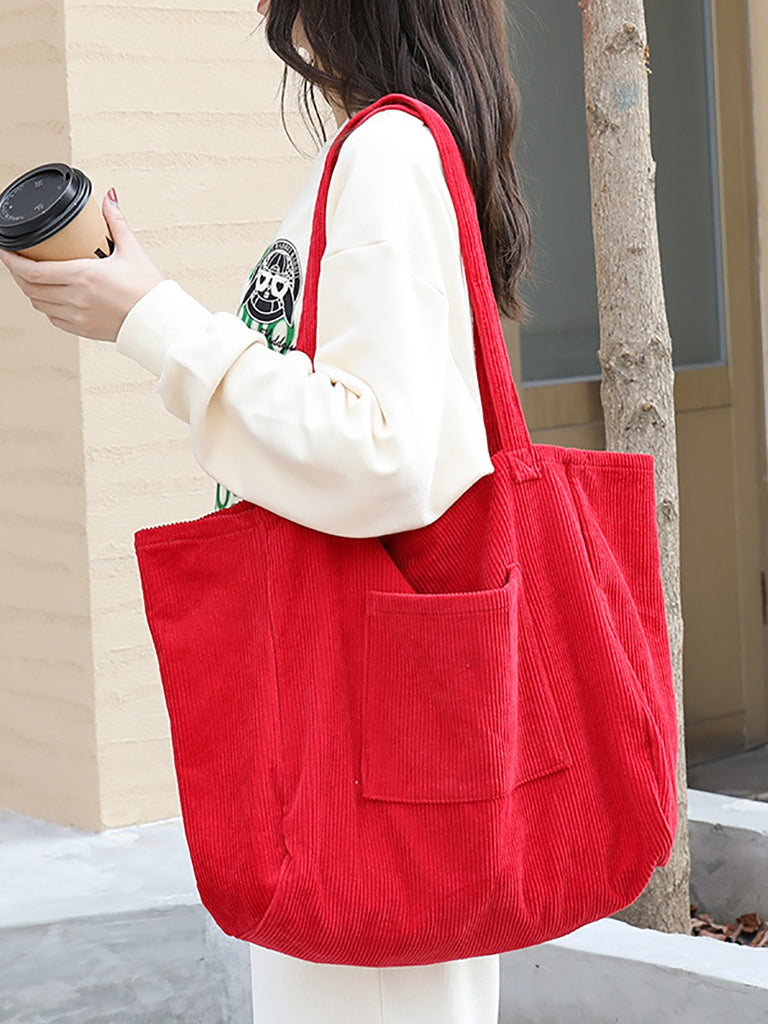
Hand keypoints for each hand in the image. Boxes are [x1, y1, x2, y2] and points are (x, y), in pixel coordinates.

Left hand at [0, 190, 165, 342]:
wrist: (159, 321)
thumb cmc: (148, 289)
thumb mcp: (131, 250)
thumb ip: (116, 221)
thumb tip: (109, 197)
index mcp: (83, 276)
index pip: (32, 270)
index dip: (12, 261)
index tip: (5, 250)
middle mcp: (75, 298)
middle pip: (30, 288)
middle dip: (17, 274)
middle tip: (15, 261)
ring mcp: (77, 316)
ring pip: (39, 304)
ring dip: (30, 291)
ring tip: (30, 279)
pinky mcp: (83, 330)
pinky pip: (54, 319)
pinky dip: (47, 308)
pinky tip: (50, 298)